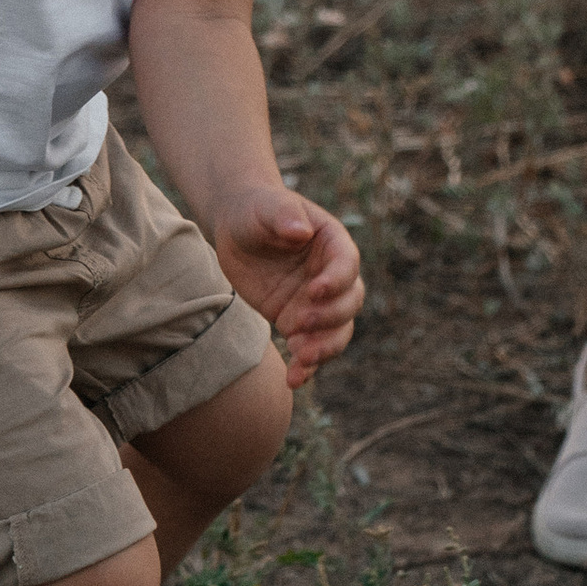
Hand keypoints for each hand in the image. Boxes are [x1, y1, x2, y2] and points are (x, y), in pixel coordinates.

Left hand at [215, 181, 364, 386]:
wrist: (237, 228)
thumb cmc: (257, 209)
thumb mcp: (268, 206)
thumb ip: (285, 215)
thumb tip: (301, 231)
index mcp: (333, 243)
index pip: (347, 265)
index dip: (336, 281)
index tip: (314, 292)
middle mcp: (331, 275)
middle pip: (349, 303)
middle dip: (330, 319)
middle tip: (300, 325)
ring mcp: (316, 302)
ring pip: (336, 332)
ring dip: (324, 348)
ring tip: (300, 358)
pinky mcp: (297, 320)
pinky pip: (310, 348)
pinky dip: (306, 367)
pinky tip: (293, 378)